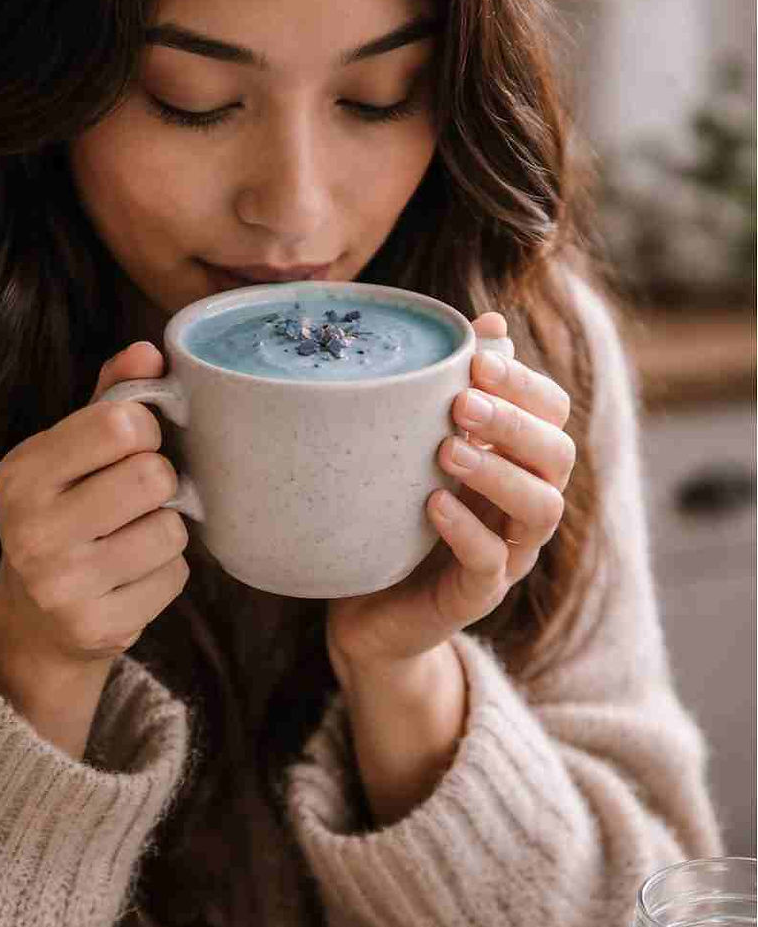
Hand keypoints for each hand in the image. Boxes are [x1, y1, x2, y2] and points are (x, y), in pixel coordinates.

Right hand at [0, 341, 189, 668]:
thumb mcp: (69, 453)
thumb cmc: (64, 516)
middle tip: (137, 497)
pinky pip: (174, 577)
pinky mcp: (98, 627)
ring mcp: (62, 585)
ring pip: (170, 529)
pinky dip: (165, 573)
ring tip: (132, 537)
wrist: (35, 623)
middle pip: (152, 476)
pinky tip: (132, 576)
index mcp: (22, 472)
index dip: (145, 429)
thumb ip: (109, 397)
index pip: (120, 424)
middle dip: (159, 482)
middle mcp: (32, 528)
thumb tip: (149, 351)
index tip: (133, 445)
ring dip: (165, 530)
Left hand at [327, 312, 575, 672]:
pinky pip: (492, 562)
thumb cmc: (395, 512)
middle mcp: (525, 504)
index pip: (552, 411)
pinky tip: (433, 504)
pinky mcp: (478, 595)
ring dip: (498, 472)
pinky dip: (466, 530)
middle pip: (559, 455)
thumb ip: (453, 391)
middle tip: (462, 403)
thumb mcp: (416, 445)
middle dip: (515, 422)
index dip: (524, 382)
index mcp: (518, 460)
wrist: (367, 607)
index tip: (476, 357)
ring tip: (447, 451)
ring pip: (541, 509)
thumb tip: (490, 319)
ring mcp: (510, 554)